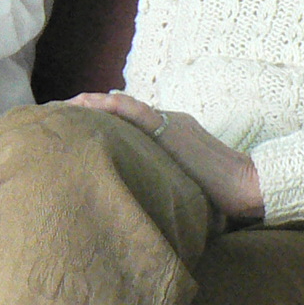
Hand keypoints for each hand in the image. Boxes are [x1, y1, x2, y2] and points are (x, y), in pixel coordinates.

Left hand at [64, 92, 263, 219]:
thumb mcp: (181, 185)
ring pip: (123, 107)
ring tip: (65, 104)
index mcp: (169, 134)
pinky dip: (112, 106)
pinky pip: (137, 112)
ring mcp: (169, 123)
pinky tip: (90, 103)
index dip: (100, 119)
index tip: (74, 123)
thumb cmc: (218, 195)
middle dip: (88, 110)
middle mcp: (167, 123)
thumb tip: (139, 200)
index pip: (128, 122)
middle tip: (57, 111)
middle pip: (120, 111)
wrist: (246, 187)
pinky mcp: (171, 128)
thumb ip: (160, 180)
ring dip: (93, 104)